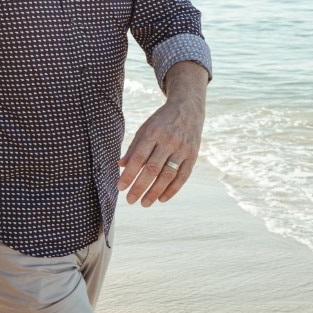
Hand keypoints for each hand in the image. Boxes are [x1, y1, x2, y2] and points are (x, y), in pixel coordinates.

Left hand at [117, 62, 207, 206]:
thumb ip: (133, 147)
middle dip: (140, 187)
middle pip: (152, 169)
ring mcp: (182, 149)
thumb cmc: (161, 121)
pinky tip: (161, 199)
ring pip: (167, 175)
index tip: (120, 187)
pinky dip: (172, 190)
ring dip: (154, 192)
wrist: (187, 108)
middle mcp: (168, 141)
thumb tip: (120, 165)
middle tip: (130, 200)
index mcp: (153, 133)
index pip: (138, 158)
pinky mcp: (193, 155)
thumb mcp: (145, 129)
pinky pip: (183, 176)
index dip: (129, 174)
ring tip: (144, 203)